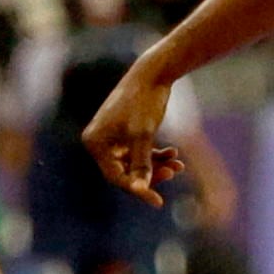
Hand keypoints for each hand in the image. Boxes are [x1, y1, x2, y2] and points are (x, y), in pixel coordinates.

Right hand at [76, 68, 178, 206]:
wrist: (153, 73)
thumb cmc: (144, 102)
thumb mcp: (143, 136)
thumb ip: (141, 164)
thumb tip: (140, 190)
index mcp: (95, 142)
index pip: (115, 176)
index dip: (138, 189)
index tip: (159, 201)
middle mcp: (100, 141)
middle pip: (126, 171)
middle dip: (151, 174)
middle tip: (173, 172)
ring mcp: (112, 137)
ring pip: (135, 162)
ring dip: (157, 165)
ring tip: (179, 164)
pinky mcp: (125, 132)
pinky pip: (139, 151)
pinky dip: (156, 154)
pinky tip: (174, 153)